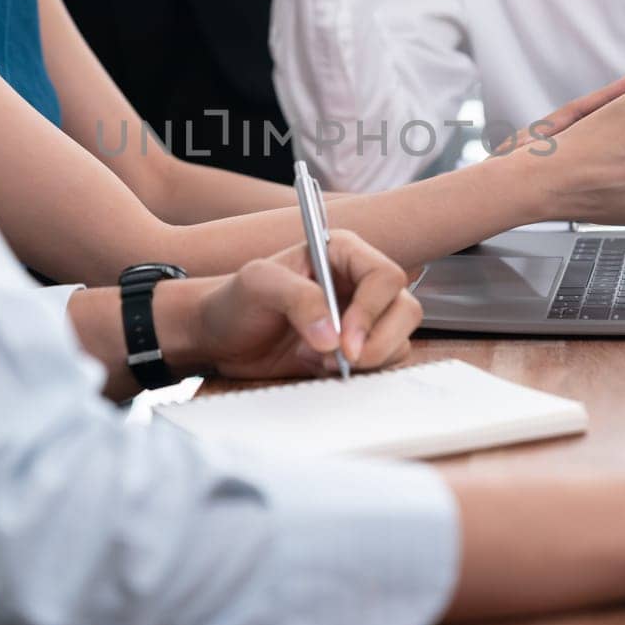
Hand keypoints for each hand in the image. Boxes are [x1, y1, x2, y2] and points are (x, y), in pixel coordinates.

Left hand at [193, 231, 420, 379]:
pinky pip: (383, 362)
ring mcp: (361, 317)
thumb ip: (297, 299)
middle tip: (342, 360)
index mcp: (342, 252)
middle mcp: (358, 282)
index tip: (344, 341)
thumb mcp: (257, 285)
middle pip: (404, 309)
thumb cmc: (234, 300)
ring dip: (366, 359)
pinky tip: (317, 365)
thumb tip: (332, 335)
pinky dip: (358, 372)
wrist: (219, 337)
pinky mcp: (355, 347)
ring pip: (400, 339)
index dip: (371, 311)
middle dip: (379, 341)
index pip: (384, 275)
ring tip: (316, 357)